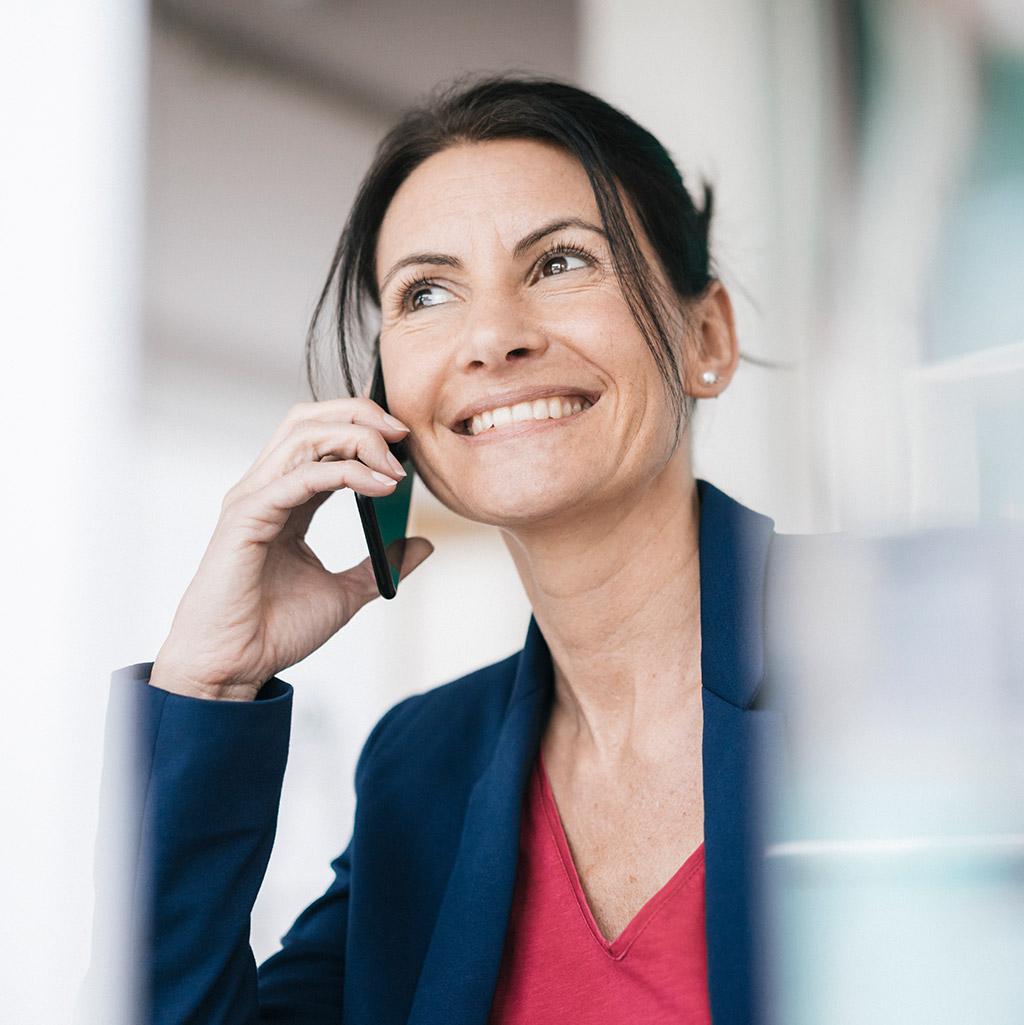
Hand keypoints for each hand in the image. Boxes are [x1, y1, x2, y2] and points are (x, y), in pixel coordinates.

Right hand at [149, 398, 432, 700]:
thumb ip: (381, 564)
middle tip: (403, 435)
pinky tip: (379, 487)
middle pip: (309, 419)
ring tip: (395, 466)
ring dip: (357, 439)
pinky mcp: (248, 517)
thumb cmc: (274, 630)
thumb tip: (421, 544)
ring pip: (304, 435)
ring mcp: (254, 498)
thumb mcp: (346, 592)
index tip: (407, 443)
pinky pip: (301, 476)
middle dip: (360, 415)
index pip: (322, 438)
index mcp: (286, 499)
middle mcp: (266, 489)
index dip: (365, 429)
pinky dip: (346, 473)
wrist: (235, 667)